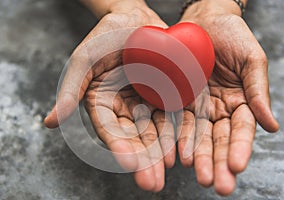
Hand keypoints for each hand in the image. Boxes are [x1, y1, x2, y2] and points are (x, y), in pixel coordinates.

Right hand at [44, 1, 175, 191]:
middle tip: (151, 183)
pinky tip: (182, 150)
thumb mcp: (84, 59)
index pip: (110, 130)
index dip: (119, 146)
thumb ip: (71, 90)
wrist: (135, 19)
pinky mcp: (166, 96)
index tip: (130, 163)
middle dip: (142, 160)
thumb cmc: (105, 36)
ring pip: (154, 132)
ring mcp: (146, 103)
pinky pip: (172, 116)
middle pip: (133, 137)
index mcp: (102, 103)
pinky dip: (177, 133)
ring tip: (167, 173)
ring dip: (161, 153)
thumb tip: (50, 123)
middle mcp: (124, 108)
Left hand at [177, 1, 278, 195]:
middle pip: (219, 140)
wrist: (202, 21)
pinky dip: (177, 139)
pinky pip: (175, 121)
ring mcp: (196, 107)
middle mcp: (217, 109)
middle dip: (218, 162)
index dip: (240, 148)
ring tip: (199, 176)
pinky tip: (177, 155)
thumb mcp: (251, 60)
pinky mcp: (177, 100)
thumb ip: (258, 92)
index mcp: (239, 102)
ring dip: (198, 157)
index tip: (237, 166)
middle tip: (218, 185)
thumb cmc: (231, 36)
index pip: (241, 130)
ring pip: (197, 136)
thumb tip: (272, 126)